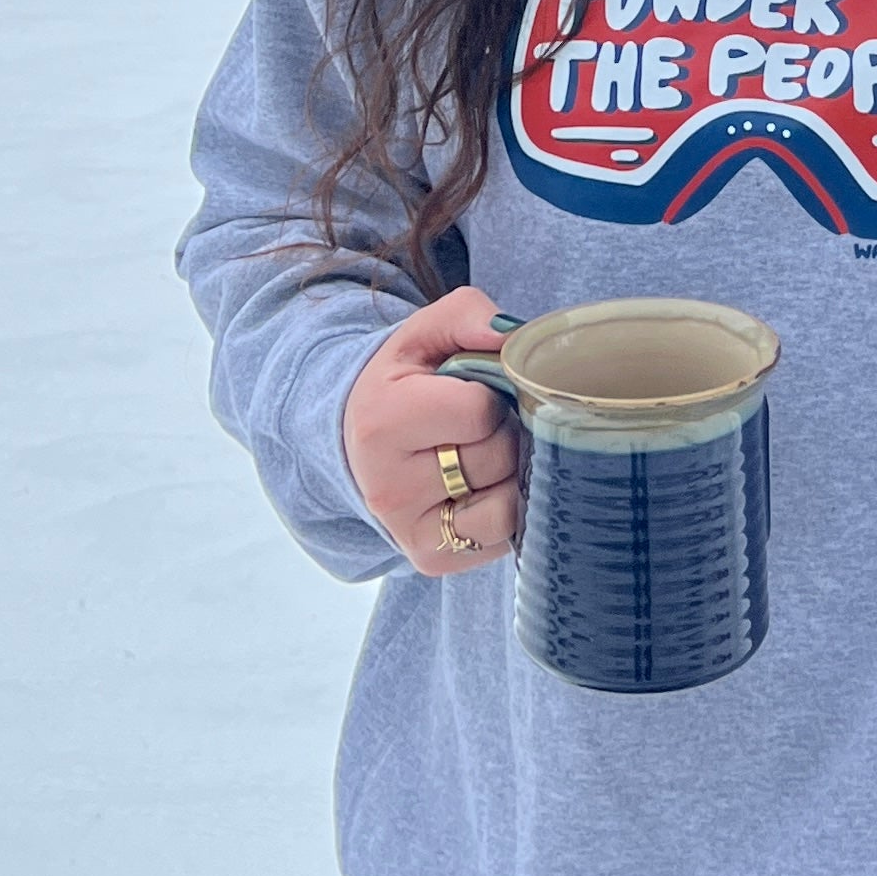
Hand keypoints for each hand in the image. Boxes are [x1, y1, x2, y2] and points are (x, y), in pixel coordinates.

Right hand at [343, 286, 522, 575]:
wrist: (362, 440)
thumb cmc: (405, 382)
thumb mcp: (425, 333)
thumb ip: (469, 316)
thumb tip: (514, 338)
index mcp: (383, 422)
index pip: (479, 412)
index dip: (493, 396)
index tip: (474, 392)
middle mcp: (389, 486)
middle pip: (497, 457)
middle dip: (506, 433)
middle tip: (482, 424)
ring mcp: (408, 530)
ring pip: (507, 506)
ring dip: (512, 475)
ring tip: (485, 455)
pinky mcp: (431, 559)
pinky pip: (504, 539)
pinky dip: (509, 510)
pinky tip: (484, 488)